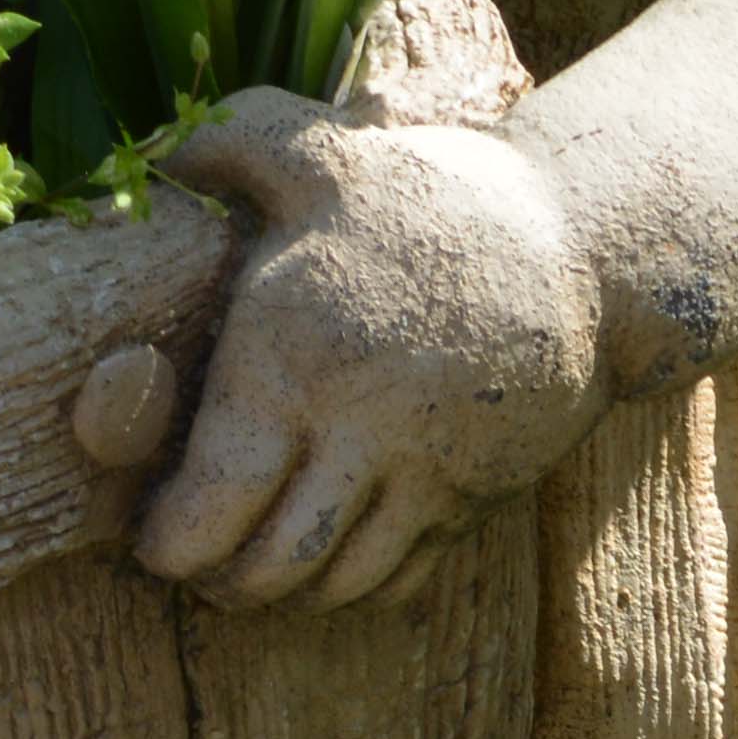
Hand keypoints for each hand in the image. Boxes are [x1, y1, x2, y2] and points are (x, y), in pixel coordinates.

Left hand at [136, 90, 607, 607]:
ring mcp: (424, 473)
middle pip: (272, 566)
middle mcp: (358, 433)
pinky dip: (357, 587)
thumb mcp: (326, 153)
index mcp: (294, 361)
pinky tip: (332, 559)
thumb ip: (234, 143)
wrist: (586, 250)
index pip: (214, 503)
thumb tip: (163, 154)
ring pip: (340, 584)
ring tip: (257, 574)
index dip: (170, 542)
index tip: (151, 538)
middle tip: (198, 568)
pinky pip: (402, 579)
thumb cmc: (437, 198)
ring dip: (289, 595)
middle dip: (223, 584)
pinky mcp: (475, 497)